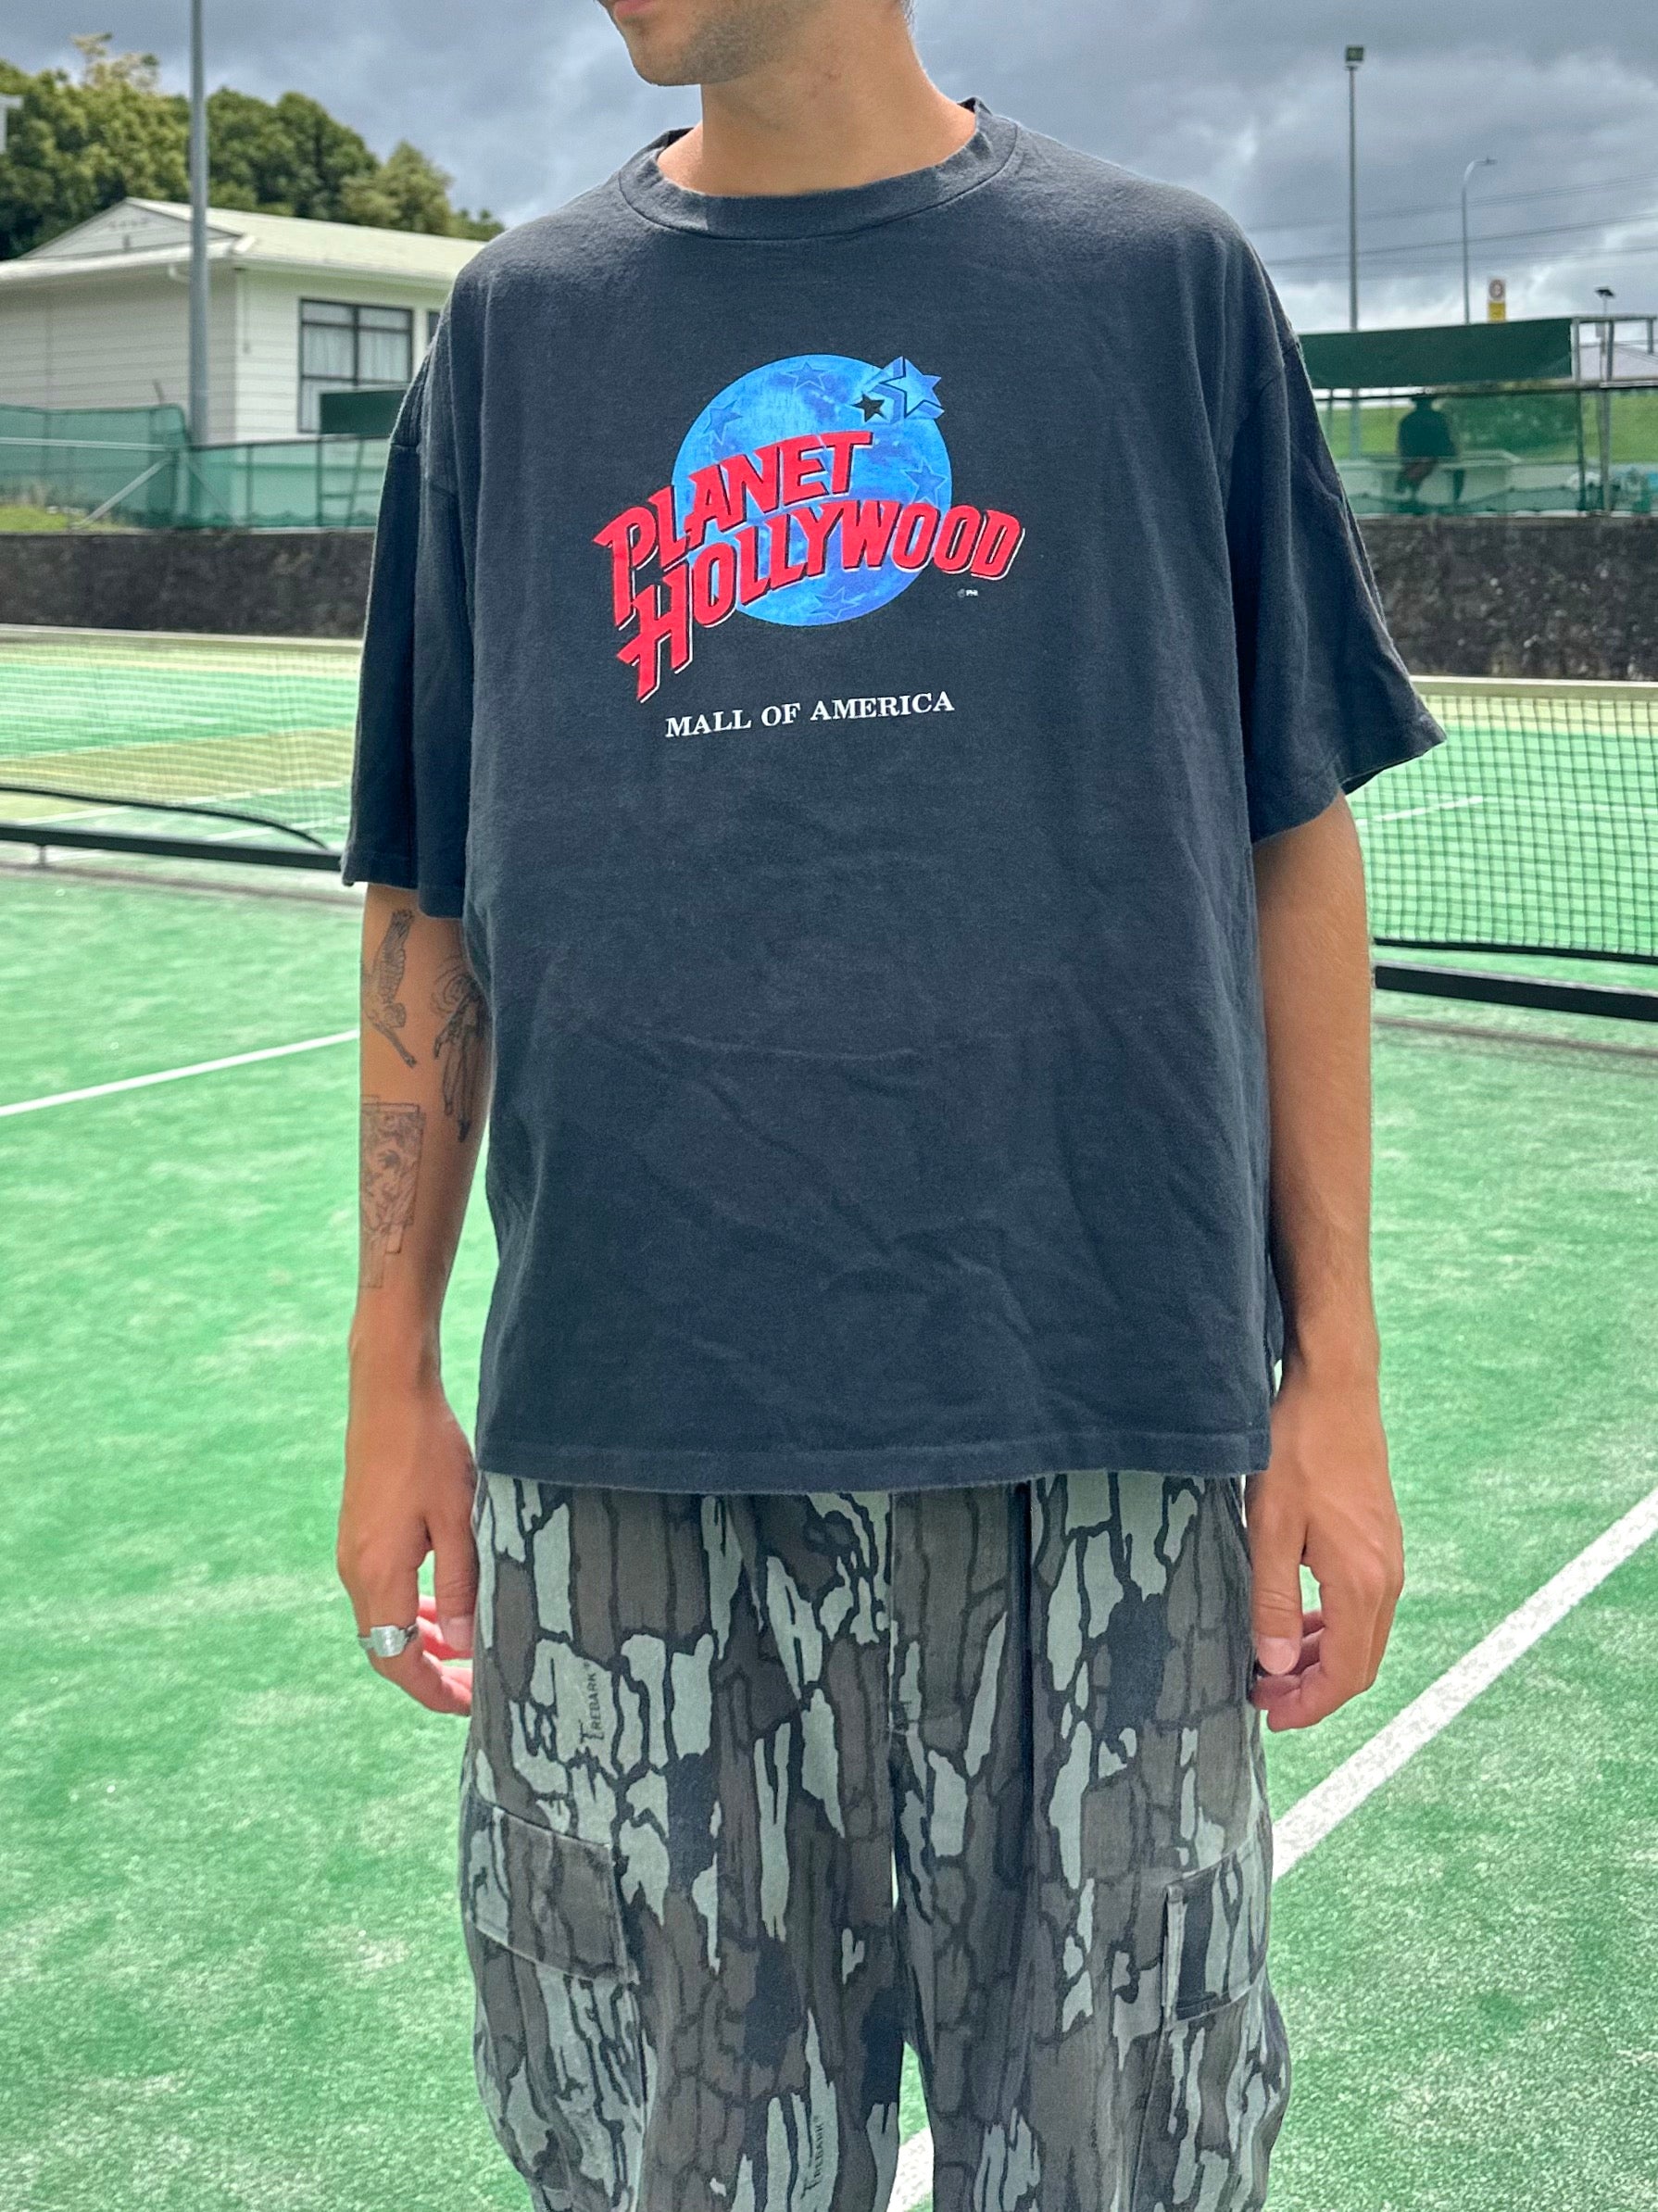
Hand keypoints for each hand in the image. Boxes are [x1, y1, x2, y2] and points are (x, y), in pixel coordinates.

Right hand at [337, 1370, 478, 1715]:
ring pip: (384, 1618)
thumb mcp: (459, 1519)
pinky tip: (441, 1603)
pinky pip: (382, 1590)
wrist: (388, 1395)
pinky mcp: (359, 1532)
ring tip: (464, 1648)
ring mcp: (352, 1551)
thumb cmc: (427, 1450)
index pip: (397, 1660)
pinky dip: (411, 1608)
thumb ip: (460, 1585)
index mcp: (378, 1574)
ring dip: (421, 1639)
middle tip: (474, 1682)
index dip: (432, 1690)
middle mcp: (355, 1570)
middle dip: (430, 1671)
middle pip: (386, 1646)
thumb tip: (462, 1646)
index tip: (469, 1704)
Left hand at [1244, 1356, 1404, 1730]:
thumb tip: (1276, 1665)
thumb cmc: (1297, 1451)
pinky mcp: (1381, 1539)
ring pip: (1362, 1633)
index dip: (1310, 1705)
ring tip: (1273, 1660)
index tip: (1270, 1714)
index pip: (1346, 1673)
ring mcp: (1389, 1557)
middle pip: (1360, 1662)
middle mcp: (1387, 1577)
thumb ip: (1274, 1601)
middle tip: (1263, 1692)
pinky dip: (1331, 1624)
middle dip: (1313, 1688)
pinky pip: (1363, 1604)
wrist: (1334, 1389)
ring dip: (1321, 1656)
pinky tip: (1297, 1616)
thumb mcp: (1269, 1528)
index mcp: (1362, 1582)